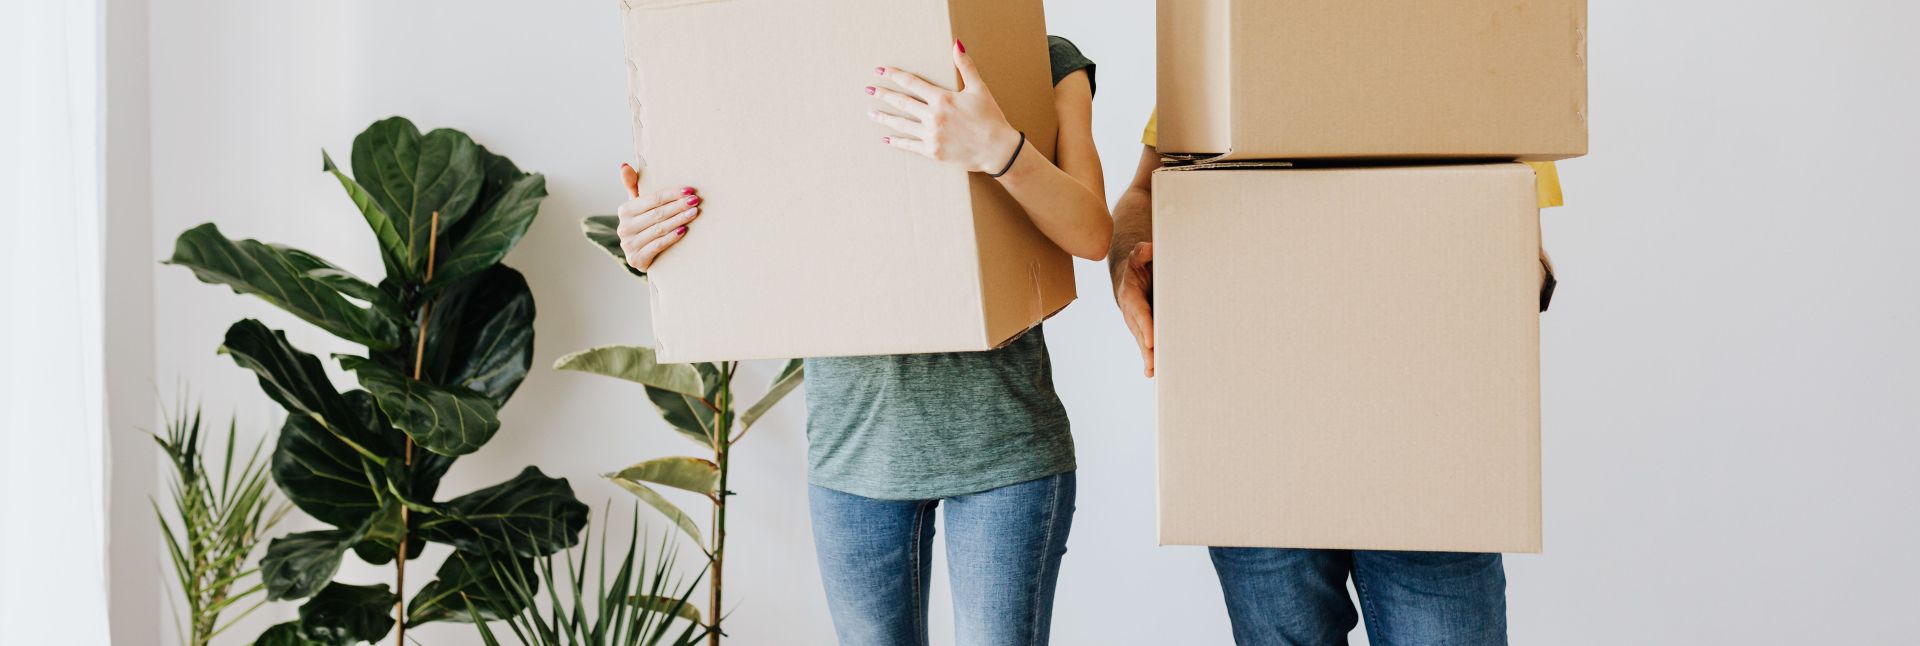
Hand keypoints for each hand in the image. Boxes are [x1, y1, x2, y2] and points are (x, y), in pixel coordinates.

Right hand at [614, 163, 701, 271]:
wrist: (639, 254)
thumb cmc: (643, 223)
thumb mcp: (637, 205)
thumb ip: (632, 185)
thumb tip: (624, 165)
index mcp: (624, 210)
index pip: (651, 200)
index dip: (671, 194)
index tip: (689, 190)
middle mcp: (624, 227)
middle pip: (657, 214)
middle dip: (678, 206)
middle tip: (695, 201)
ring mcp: (629, 245)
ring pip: (659, 229)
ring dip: (678, 220)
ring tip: (694, 213)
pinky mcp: (636, 259)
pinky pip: (657, 245)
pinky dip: (671, 237)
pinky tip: (684, 230)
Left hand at [868, 40, 1023, 173]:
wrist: (997, 149)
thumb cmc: (990, 118)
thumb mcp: (979, 89)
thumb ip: (965, 66)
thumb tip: (956, 44)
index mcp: (942, 99)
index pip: (912, 83)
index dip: (895, 75)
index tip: (881, 71)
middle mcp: (933, 116)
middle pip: (902, 102)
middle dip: (884, 94)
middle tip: (869, 89)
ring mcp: (931, 135)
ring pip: (902, 124)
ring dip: (884, 118)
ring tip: (871, 113)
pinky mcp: (933, 152)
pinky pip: (910, 145)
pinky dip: (897, 142)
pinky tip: (886, 139)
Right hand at [1113, 242, 1155, 376]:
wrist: (1131, 277)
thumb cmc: (1140, 265)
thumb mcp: (1139, 255)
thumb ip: (1143, 252)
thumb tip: (1149, 249)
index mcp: (1131, 295)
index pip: (1140, 312)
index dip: (1146, 326)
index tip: (1152, 340)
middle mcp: (1132, 312)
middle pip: (1140, 332)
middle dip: (1146, 348)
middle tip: (1154, 362)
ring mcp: (1137, 323)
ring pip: (1143, 342)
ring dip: (1148, 357)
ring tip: (1153, 371)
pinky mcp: (1144, 328)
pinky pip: (1146, 344)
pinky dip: (1149, 358)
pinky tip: (1152, 372)